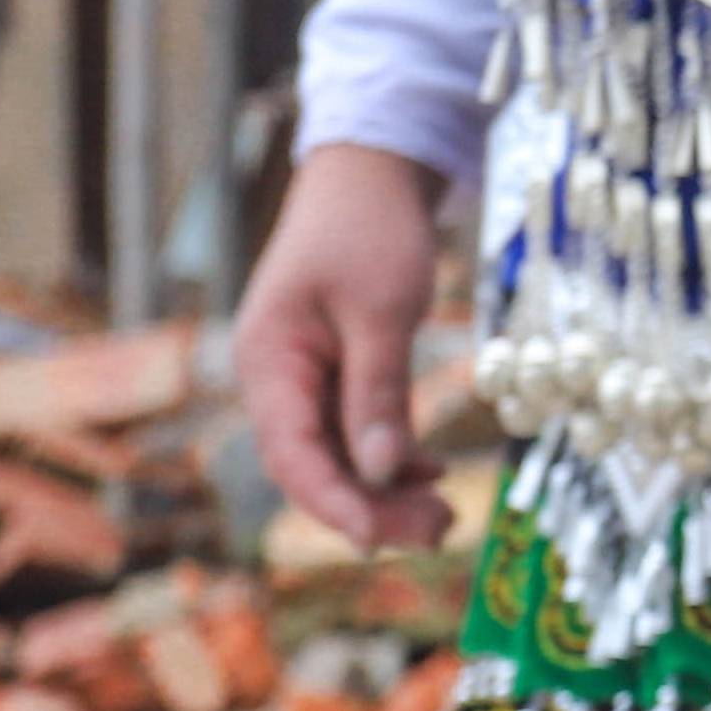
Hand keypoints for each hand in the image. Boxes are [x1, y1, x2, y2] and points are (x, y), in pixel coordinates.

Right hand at [237, 144, 454, 548]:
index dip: (334, 505)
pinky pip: (354, 431)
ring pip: (338, 455)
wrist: (369, 171)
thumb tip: (381, 474)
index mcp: (268, 362)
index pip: (291, 456)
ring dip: (384, 489)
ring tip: (443, 515)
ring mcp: (303, 378)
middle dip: (370, 506)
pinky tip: (430, 473)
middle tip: (438, 531)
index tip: (380, 539)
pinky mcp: (333, 373)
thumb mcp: (381, 310)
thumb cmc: (370, 229)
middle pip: (314, 466)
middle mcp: (277, 379)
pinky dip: (390, 456)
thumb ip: (377, 393)